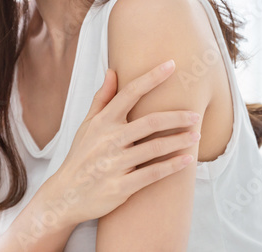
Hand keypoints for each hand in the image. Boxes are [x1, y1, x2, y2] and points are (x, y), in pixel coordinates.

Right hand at [43, 60, 199, 225]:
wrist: (65, 196)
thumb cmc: (81, 156)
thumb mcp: (87, 125)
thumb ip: (102, 99)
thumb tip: (112, 71)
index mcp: (102, 122)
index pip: (130, 93)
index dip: (151, 78)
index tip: (172, 65)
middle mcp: (108, 140)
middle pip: (150, 122)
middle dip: (177, 117)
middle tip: (196, 115)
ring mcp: (114, 164)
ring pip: (155, 148)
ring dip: (179, 141)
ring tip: (196, 135)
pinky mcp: (120, 186)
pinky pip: (152, 174)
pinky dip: (172, 166)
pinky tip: (187, 159)